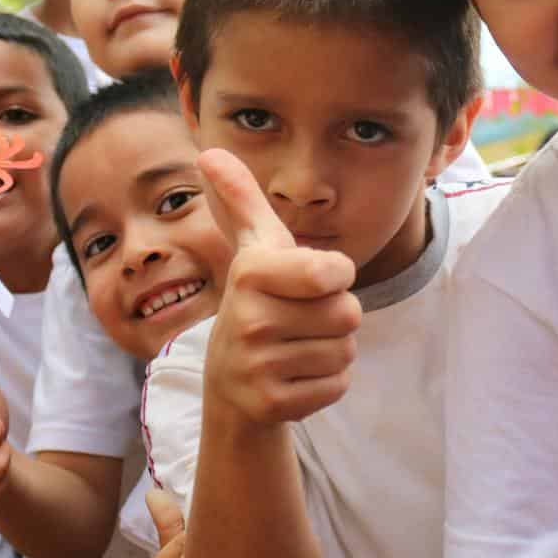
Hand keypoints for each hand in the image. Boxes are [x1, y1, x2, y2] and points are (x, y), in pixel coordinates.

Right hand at [197, 149, 360, 427]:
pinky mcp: (272, 405)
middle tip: (300, 319)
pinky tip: (295, 375)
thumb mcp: (254, 247)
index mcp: (250, 273)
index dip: (336, 276)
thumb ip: (240, 197)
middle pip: (348, 313)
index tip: (310, 280)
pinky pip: (338, 384)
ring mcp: (257, 367)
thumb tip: (209, 151)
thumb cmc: (259, 300)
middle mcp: (248, 319)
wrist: (231, 381)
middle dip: (336, 315)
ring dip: (331, 348)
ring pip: (345, 350)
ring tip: (295, 346)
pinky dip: (327, 381)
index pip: (335, 271)